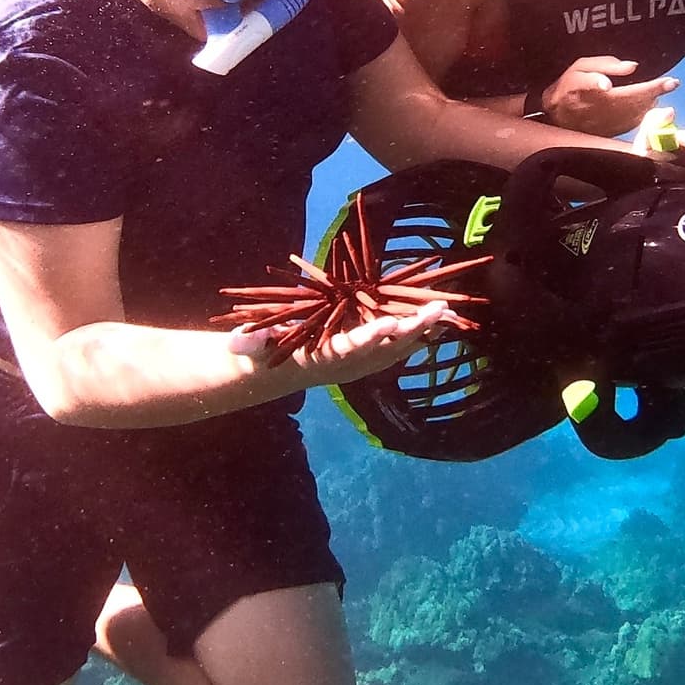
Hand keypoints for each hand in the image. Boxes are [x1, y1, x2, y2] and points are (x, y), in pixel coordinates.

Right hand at [231, 302, 453, 387]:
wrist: (270, 372)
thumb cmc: (260, 353)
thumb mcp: (249, 348)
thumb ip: (247, 344)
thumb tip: (237, 343)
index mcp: (321, 358)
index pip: (350, 348)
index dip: (372, 338)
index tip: (393, 325)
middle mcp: (345, 364)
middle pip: (385, 348)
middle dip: (413, 330)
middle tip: (439, 312)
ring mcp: (357, 364)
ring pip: (396, 348)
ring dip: (422, 330)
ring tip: (447, 311)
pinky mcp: (364, 358)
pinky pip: (395, 347)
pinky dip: (415, 334)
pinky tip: (434, 321)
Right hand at [541, 55, 677, 135]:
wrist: (555, 116)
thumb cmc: (568, 86)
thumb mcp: (581, 67)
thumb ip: (607, 65)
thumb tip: (633, 67)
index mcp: (599, 94)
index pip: (633, 90)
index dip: (654, 87)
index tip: (672, 82)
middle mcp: (607, 113)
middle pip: (641, 104)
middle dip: (657, 94)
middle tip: (671, 84)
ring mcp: (612, 126)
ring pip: (640, 116)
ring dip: (652, 105)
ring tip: (658, 92)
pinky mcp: (612, 134)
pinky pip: (634, 124)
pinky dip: (644, 114)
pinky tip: (647, 104)